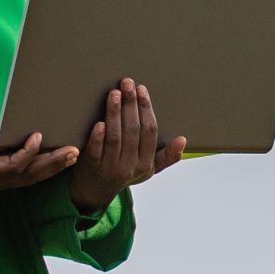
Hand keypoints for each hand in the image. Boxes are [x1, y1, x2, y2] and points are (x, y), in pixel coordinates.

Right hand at [0, 108, 77, 220]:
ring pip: (27, 179)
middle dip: (52, 163)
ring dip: (50, 168)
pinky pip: (19, 179)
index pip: (12, 166)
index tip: (38, 136)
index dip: (28, 153)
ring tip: (71, 156)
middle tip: (75, 150)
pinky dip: (37, 171)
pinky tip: (49, 163)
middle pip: (28, 175)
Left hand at [66, 78, 187, 212]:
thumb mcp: (150, 168)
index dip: (146, 109)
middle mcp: (130, 166)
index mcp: (146, 163)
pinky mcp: (91, 167)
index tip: (141, 90)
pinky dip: (98, 137)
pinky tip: (99, 122)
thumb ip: (167, 155)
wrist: (96, 190)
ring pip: (115, 138)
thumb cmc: (125, 172)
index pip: (149, 132)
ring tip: (114, 93)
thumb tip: (183, 140)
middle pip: (132, 131)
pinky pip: (96, 151)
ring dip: (115, 114)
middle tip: (127, 83)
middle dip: (130, 105)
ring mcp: (110, 168)